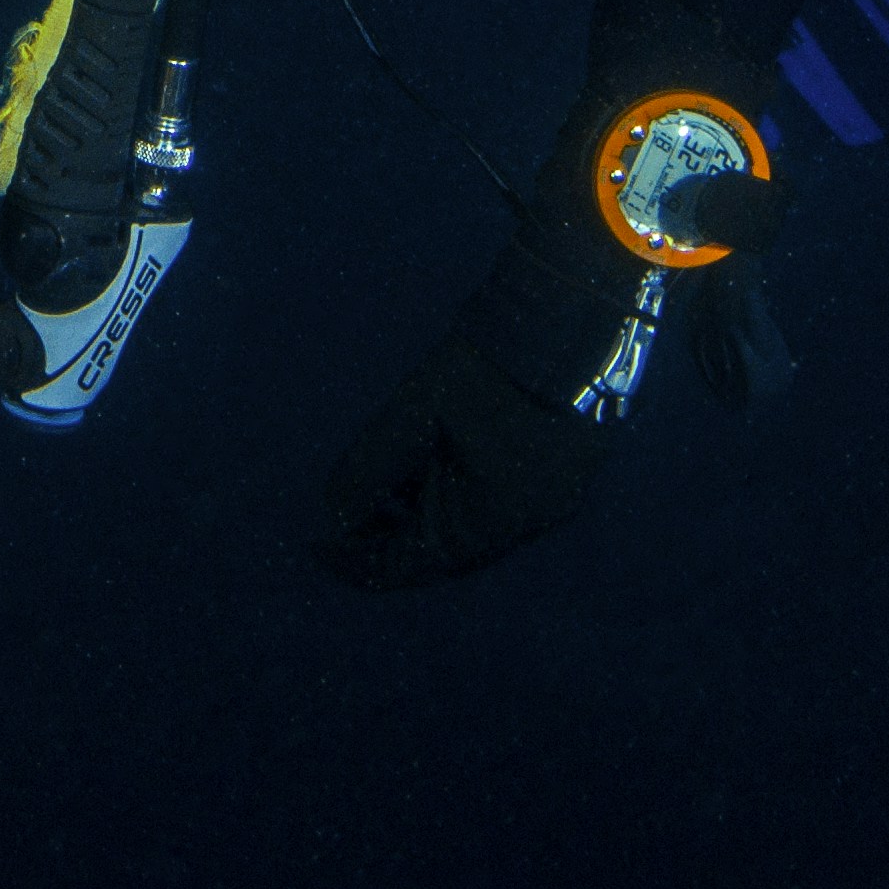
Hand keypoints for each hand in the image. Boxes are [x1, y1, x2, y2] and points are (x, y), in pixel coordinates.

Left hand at [314, 327, 611, 587]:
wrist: (570, 324)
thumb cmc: (486, 369)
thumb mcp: (413, 414)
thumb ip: (369, 466)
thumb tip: (333, 511)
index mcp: (488, 522)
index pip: (408, 564)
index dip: (356, 558)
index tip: (317, 546)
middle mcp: (521, 526)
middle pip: (439, 552)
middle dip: (388, 536)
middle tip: (345, 515)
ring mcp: (546, 503)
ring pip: (468, 527)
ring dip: (421, 514)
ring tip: (378, 489)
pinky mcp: (558, 476)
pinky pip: (494, 504)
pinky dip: (454, 494)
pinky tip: (426, 465)